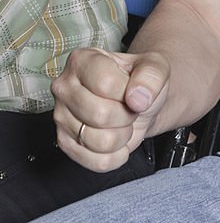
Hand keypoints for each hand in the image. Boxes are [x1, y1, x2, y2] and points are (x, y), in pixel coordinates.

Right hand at [51, 48, 169, 171]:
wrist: (138, 101)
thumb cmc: (140, 81)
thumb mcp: (155, 67)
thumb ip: (152, 75)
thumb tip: (137, 97)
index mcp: (81, 60)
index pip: (105, 83)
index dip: (130, 91)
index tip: (133, 88)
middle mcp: (64, 87)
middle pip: (100, 115)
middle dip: (127, 115)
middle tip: (129, 106)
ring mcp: (61, 117)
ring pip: (99, 142)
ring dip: (123, 135)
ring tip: (122, 121)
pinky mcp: (65, 143)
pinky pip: (97, 162)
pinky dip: (117, 154)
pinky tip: (117, 138)